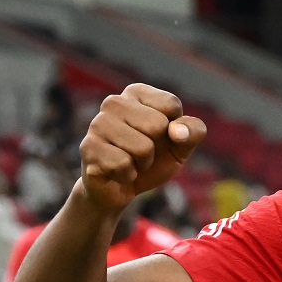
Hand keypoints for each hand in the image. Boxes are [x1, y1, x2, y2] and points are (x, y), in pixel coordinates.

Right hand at [80, 84, 206, 211]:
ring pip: (142, 148)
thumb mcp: (182, 146)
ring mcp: (97, 124)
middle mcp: (114, 102)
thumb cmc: (154, 160)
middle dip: (157, 148)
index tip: (161, 137)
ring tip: (130, 161)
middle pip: (157, 125)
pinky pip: (123, 165)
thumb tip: (177, 131)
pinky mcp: (87, 147)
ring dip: (142, 164)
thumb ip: (193, 132)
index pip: (171, 105)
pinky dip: (128, 175)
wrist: (121, 188)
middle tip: (144, 153)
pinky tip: (117, 171)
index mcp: (137, 93)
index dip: (175, 130)